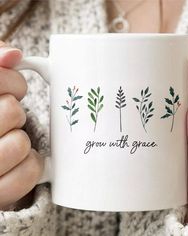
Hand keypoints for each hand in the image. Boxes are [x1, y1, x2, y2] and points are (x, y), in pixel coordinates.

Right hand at [0, 42, 43, 209]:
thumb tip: (15, 54)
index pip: (0, 82)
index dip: (12, 82)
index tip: (12, 89)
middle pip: (11, 111)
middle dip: (15, 109)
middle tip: (7, 115)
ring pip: (20, 143)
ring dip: (21, 138)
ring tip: (7, 139)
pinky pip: (29, 172)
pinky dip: (31, 163)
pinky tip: (19, 159)